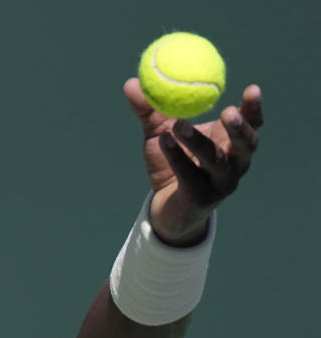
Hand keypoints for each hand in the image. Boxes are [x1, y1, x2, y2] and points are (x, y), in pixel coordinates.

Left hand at [123, 77, 262, 245]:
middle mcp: (234, 164)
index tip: (252, 90)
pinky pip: (189, 175)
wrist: (166, 207)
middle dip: (240, 128)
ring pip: (215, 161)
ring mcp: (220, 183)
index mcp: (233, 143)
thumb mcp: (159, 133)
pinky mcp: (201, 198)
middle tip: (227, 111)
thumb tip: (132, 82)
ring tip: (179, 124)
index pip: (253, 124)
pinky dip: (176, 157)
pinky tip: (163, 141)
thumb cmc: (171, 163)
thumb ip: (149, 110)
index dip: (255, 109)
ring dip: (198, 141)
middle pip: (246, 144)